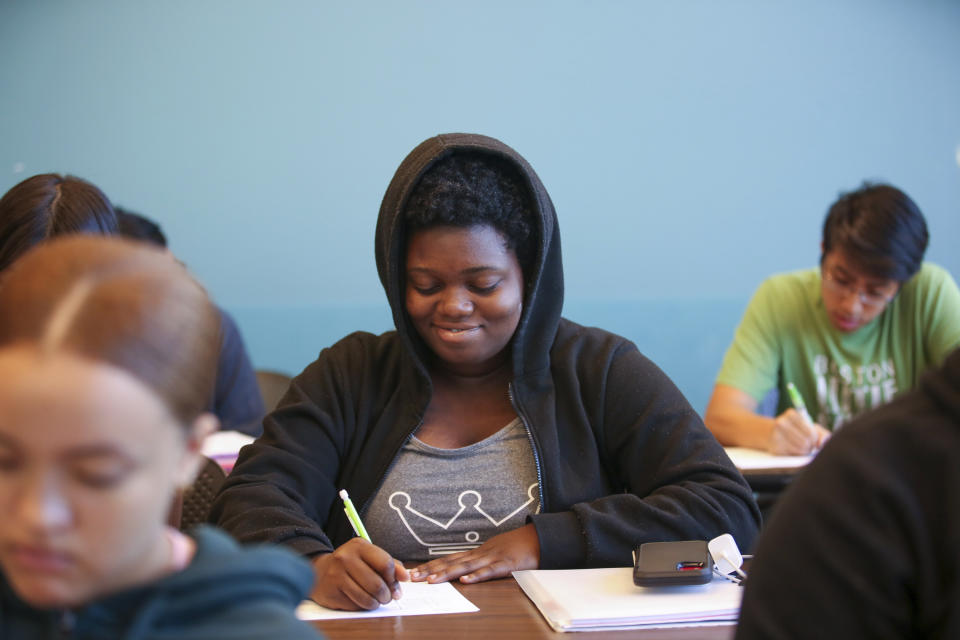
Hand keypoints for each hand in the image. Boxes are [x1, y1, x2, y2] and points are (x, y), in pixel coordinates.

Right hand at [310, 538, 408, 610]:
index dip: (394, 578)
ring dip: (377, 603)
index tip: (396, 584)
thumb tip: (405, 577)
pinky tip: (362, 600)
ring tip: (377, 600)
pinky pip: (355, 605)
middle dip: (387, 595)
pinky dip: (363, 606)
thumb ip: (390, 564)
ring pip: (367, 598)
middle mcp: (345, 558)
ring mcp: (336, 576)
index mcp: (359, 546)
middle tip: (388, 597)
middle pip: (377, 584)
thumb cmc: (351, 564)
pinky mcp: (331, 593)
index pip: (385, 563)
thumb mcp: (369, 556)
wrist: (320, 571)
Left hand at [407, 523, 539, 583]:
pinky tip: (466, 581)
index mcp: (477, 552)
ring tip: (432, 581)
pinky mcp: (507, 564)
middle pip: (452, 562)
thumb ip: (480, 561)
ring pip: (466, 566)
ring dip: (448, 574)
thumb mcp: (494, 552)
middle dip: (431, 570)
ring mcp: (493, 558)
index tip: (414, 572)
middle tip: (413, 577)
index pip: (448, 559)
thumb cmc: (517, 547)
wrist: (539, 538)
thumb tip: (462, 571)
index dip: (430, 565)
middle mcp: (481, 553)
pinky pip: (490, 571)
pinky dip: (477, 576)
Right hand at [768, 408, 829, 454]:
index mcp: (791, 414)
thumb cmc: (795, 429)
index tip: (813, 439)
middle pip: (806, 442)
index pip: (811, 434)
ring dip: (804, 451)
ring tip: (802, 448)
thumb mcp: (808, 426)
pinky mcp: (774, 448)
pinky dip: (796, 455)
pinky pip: (793, 456)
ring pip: (800, 450)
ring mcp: (775, 435)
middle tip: (808, 445)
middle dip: (810, 446)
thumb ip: (821, 433)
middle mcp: (781, 423)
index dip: (815, 440)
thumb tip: (822, 443)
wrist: (770, 432)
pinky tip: (793, 450)